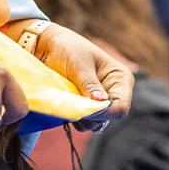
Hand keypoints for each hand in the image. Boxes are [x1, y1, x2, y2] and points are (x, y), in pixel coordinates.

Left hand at [15, 22, 133, 128]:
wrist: (47, 46)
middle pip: (108, 117)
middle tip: (72, 103)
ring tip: (67, 100)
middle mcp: (113, 92)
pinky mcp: (86, 106)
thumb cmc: (67, 48)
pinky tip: (66, 104)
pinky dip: (75, 117)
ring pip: (95, 123)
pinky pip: (84, 121)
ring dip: (81, 117)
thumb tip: (101, 102)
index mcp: (120, 78)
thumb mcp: (79, 65)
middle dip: (90, 115)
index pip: (120, 107)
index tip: (84, 109)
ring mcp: (99, 101)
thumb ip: (89, 85)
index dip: (104, 112)